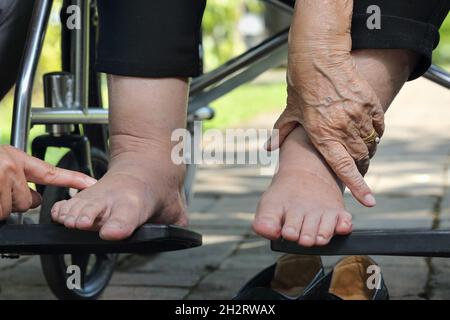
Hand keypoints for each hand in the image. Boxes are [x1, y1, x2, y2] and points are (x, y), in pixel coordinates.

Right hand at [0, 145, 96, 218]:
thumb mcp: (1, 164)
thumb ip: (22, 180)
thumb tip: (37, 200)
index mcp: (17, 160)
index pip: (51, 172)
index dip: (74, 179)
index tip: (91, 183)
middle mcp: (12, 167)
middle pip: (28, 202)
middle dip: (15, 202)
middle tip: (1, 192)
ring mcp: (1, 178)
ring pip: (13, 209)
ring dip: (2, 206)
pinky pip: (0, 213)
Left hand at [267, 0, 383, 206]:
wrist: (318, 58)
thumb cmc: (301, 86)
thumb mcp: (290, 111)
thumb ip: (282, 133)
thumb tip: (269, 150)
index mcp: (322, 135)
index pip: (343, 168)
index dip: (357, 186)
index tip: (369, 201)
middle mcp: (342, 129)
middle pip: (359, 158)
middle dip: (359, 166)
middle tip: (355, 166)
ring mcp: (358, 115)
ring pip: (370, 143)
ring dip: (366, 150)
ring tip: (358, 148)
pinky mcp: (369, 104)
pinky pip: (378, 126)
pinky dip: (375, 133)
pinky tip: (366, 131)